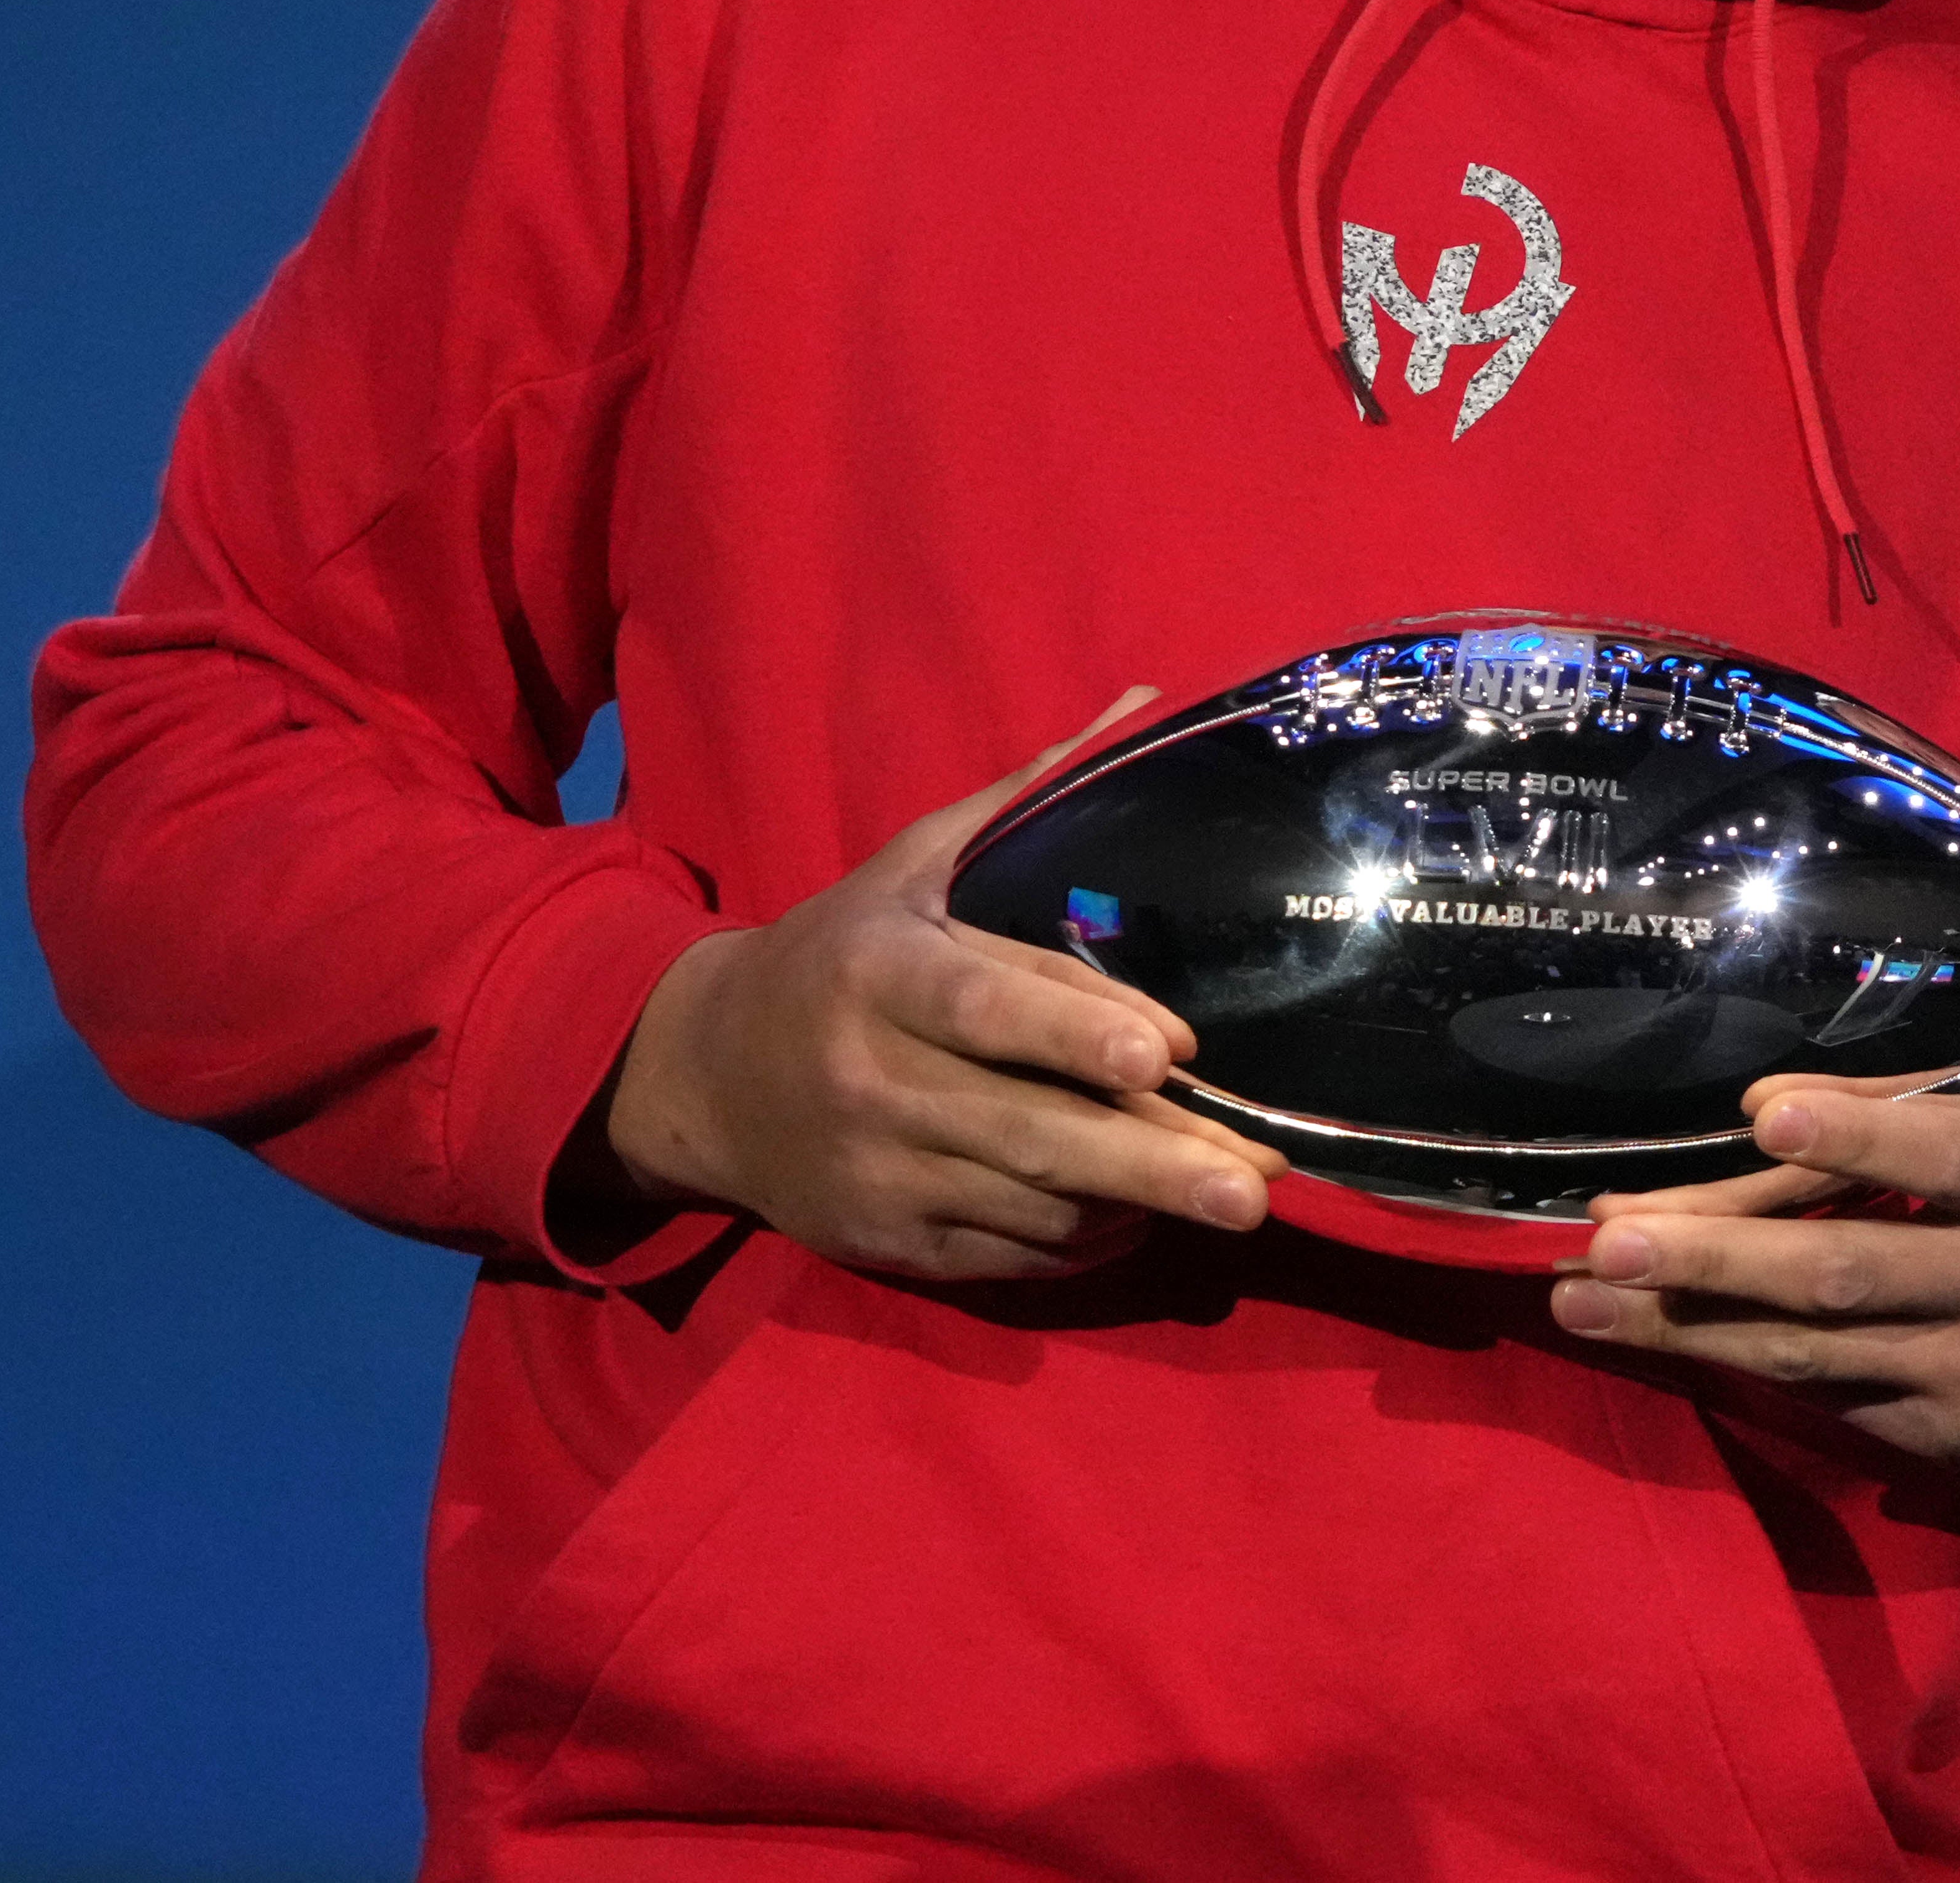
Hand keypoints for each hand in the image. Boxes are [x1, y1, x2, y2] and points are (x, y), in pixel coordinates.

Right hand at [602, 689, 1284, 1281]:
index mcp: (880, 972)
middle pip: (1029, 1130)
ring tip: (1234, 1192)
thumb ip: (1027, 796)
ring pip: (1031, 1202)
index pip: (984, 1007)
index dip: (1076, 1033)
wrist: (705, 1074)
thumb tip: (1143, 704)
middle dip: (1151, 1161)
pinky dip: (1084, 1243)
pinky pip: (1007, 1255)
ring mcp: (879, 1171)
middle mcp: (874, 1079)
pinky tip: (1145, 1217)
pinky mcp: (886, 1242)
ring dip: (1138, 1203)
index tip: (1167, 1052)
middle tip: (1254, 1186)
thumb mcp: (913, 863)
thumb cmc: (842, 952)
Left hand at [1550, 1037, 1959, 1595]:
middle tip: (1606, 1233)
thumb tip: (1854, 993)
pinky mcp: (1954, 1432)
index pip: (1955, 1152)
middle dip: (1718, 1252)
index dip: (1860, 1134)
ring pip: (1815, 1344)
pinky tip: (1655, 1340)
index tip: (1760, 1112)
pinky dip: (1737, 1365)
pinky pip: (1830, 1394)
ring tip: (1581, 1295)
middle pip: (1850, 1263)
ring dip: (1691, 1320)